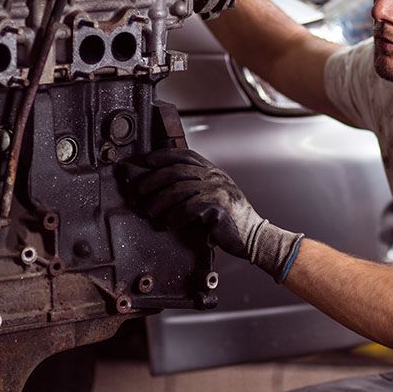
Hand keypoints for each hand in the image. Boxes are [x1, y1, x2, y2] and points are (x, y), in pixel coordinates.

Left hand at [122, 149, 303, 282]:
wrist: (253, 237)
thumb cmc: (230, 220)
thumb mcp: (213, 196)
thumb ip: (194, 188)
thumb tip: (161, 188)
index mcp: (213, 171)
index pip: (185, 155)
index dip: (164, 155)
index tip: (147, 161)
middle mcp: (215, 176)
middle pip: (176, 171)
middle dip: (153, 179)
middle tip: (139, 190)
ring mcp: (218, 190)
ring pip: (179, 190)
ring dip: (159, 201)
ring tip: (149, 211)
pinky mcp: (218, 207)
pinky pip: (188, 209)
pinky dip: (174, 217)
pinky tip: (168, 224)